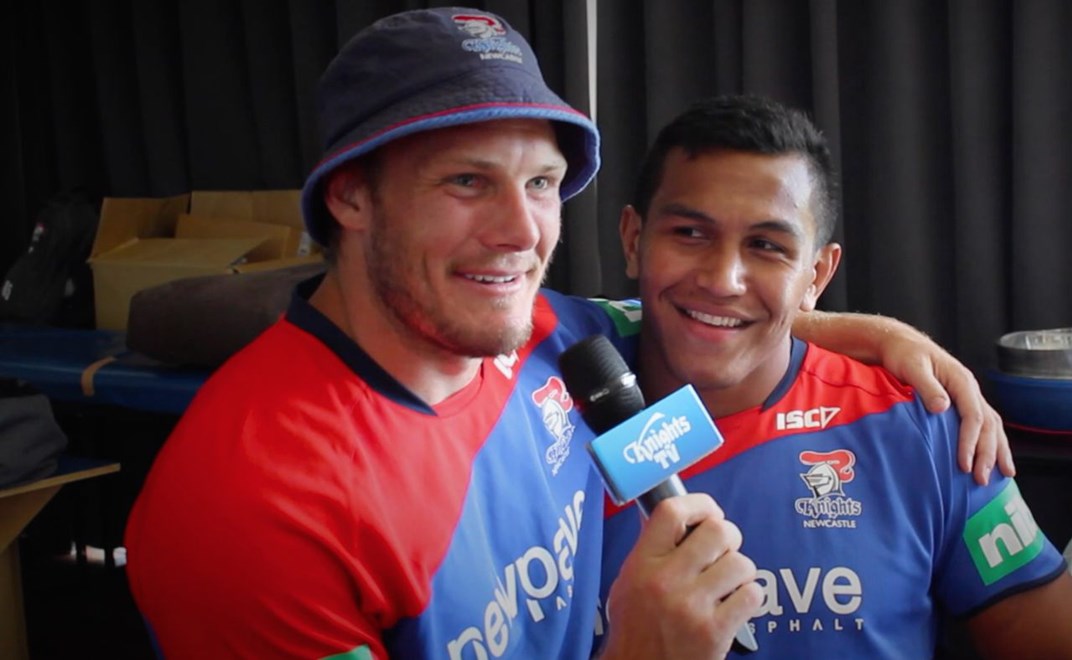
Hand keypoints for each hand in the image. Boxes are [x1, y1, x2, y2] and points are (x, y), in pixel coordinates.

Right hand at [598, 494, 761, 659]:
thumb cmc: (635, 630)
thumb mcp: (627, 582)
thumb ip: (650, 549)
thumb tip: (673, 515)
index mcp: (641, 564)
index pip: (672, 512)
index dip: (699, 504)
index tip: (709, 511)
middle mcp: (666, 581)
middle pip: (718, 531)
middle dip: (729, 538)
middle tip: (723, 551)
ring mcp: (692, 606)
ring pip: (741, 563)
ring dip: (740, 572)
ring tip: (727, 584)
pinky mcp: (714, 631)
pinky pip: (752, 595)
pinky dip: (749, 598)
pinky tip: (734, 605)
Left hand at [876, 326, 1013, 485]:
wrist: (900, 344)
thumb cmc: (904, 355)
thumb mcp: (912, 367)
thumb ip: (927, 387)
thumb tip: (942, 407)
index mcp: (961, 380)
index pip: (973, 416)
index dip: (970, 442)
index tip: (964, 464)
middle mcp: (970, 389)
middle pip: (988, 425)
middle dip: (988, 454)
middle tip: (982, 480)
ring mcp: (968, 396)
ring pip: (992, 426)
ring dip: (997, 451)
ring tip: (1003, 475)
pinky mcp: (961, 402)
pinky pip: (983, 424)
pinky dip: (990, 442)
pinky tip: (992, 459)